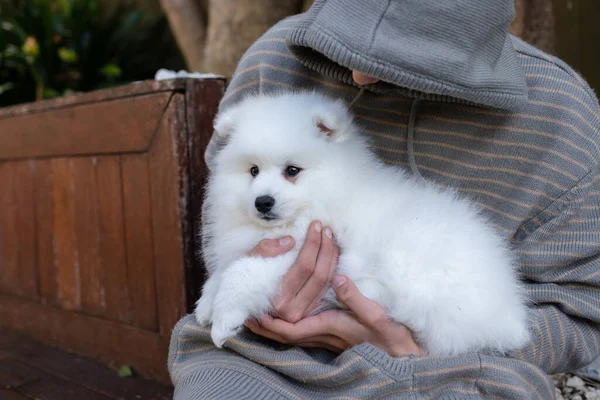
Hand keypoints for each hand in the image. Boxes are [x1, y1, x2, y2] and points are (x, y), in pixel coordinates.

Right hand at [245, 221, 338, 322]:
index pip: (304, 267)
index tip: (315, 225)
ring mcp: (302, 315)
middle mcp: (292, 311)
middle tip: (326, 229)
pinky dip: (332, 270)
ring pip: (326, 283)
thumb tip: (290, 240)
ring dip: (332, 258)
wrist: (236, 305)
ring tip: (330, 237)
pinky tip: (331, 255)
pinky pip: (325, 290)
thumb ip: (265, 250)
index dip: (313, 244)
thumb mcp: (245, 263)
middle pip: (319, 275)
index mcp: (277, 299)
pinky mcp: (308, 314)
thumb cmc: (240, 282)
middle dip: (326, 248)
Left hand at [246, 275, 423, 356]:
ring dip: (275, 321)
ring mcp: (327, 334)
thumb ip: (356, 298)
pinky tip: (285, 311)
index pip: (292, 329)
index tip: (254, 313)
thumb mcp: (377, 315)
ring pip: (292, 331)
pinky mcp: (332, 332)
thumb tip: (338, 278)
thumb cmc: (391, 337)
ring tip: (258, 311)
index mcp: (330, 327)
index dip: (271, 323)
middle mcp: (324, 333)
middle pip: (285, 332)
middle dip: (266, 322)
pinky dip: (288, 322)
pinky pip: (303, 329)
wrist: (402, 356)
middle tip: (246, 312)